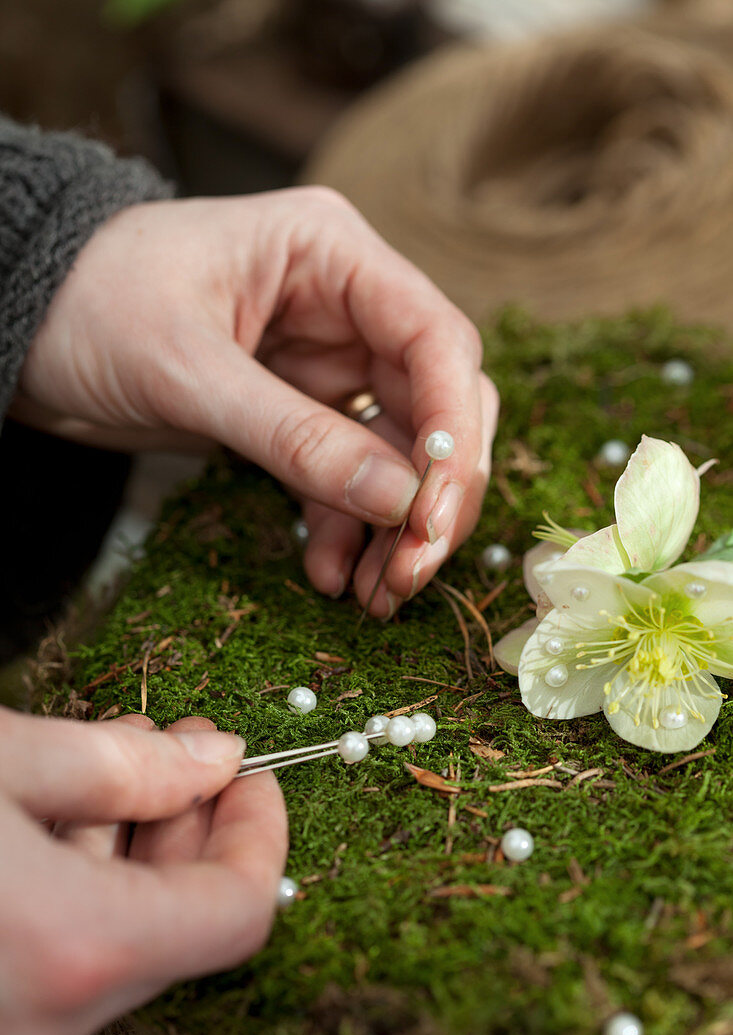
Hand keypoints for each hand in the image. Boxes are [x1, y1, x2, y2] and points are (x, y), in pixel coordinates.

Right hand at [0, 709, 286, 1034]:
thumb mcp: (0, 763)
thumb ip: (121, 766)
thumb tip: (213, 760)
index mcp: (73, 950)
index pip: (238, 910)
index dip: (258, 830)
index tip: (249, 773)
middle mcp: (44, 1026)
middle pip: (179, 925)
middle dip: (189, 823)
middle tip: (172, 747)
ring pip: (115, 945)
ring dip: (127, 850)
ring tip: (102, 765)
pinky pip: (58, 968)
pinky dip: (74, 893)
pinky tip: (51, 825)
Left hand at [15, 187, 497, 615]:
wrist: (23, 329)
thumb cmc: (89, 307)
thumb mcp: (188, 371)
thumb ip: (294, 437)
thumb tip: (399, 502)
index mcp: (331, 255)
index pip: (435, 339)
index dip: (452, 428)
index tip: (437, 509)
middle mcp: (346, 306)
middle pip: (434, 404)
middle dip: (432, 494)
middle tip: (412, 568)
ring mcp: (326, 363)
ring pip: (400, 453)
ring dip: (396, 528)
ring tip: (376, 594)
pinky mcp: (299, 412)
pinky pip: (346, 477)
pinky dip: (346, 529)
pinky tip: (328, 574)